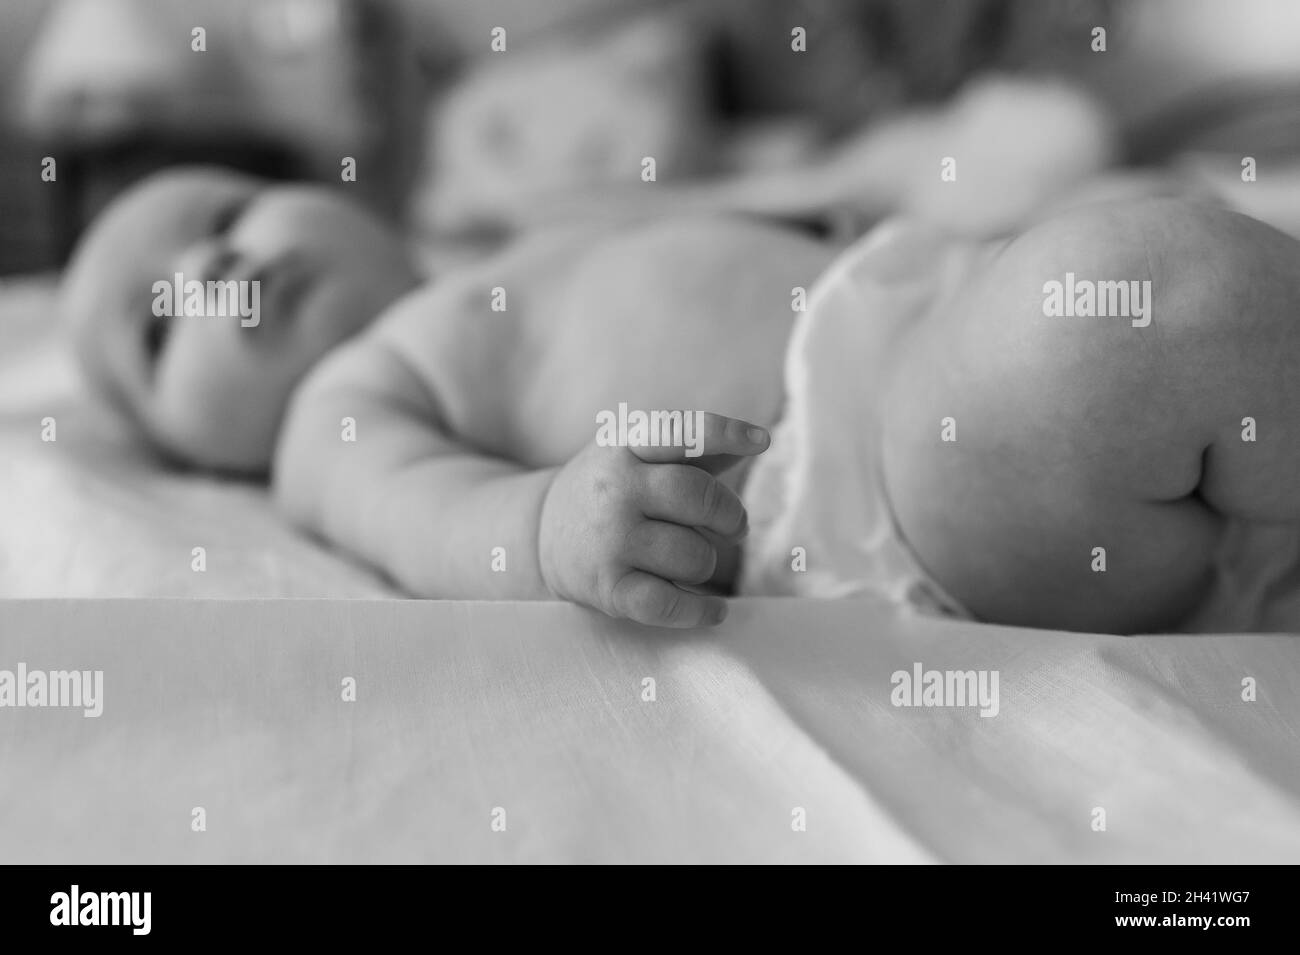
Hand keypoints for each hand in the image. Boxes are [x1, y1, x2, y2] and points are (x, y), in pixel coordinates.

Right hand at [538, 412, 769, 627]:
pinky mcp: (607, 587)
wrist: (540, 531)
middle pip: (698, 497)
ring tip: (692, 561)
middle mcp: (615, 490)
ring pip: (693, 557)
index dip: (725, 434)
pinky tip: (714, 610)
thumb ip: (696, 449)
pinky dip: (700, 612)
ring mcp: (609, 540)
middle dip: (731, 516)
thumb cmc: (613, 489)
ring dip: (706, 564)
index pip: (681, 433)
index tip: (760, 441)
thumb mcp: (640, 455)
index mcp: (626, 447)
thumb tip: (755, 441)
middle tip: (734, 528)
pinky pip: (669, 605)